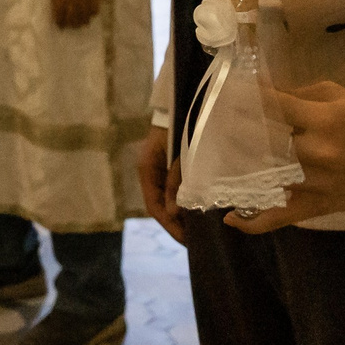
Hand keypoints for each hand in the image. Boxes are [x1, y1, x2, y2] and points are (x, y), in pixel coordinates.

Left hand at [50, 0, 103, 29]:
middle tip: (69, 27)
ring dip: (81, 23)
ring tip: (79, 24)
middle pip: (72, 19)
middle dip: (70, 25)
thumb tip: (55, 2)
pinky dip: (92, 15)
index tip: (59, 26)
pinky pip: (94, 11)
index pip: (59, 13)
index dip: (59, 21)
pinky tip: (90, 15)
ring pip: (84, 17)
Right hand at [136, 125, 186, 244]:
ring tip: (198, 231)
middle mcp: (150, 172)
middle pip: (160, 207)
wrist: (186, 101)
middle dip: (176, 226)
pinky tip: (197, 212)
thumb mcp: (181, 156)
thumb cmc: (183, 125)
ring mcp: (159, 170)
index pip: (154, 207)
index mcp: (147, 170)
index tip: (186, 241)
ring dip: (180, 216)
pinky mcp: (170, 166)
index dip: (170, 226)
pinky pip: (174, 191)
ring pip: (167, 200)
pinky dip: (184, 204)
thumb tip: (172, 213)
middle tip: (195, 242)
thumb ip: (176, 182)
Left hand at [225, 81, 344, 232]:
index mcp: (322, 120)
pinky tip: (232, 217)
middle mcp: (315, 153)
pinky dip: (254, 221)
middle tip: (214, 127)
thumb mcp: (339, 95)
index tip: (224, 97)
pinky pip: (280, 217)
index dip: (243, 101)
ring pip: (264, 178)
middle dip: (234, 133)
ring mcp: (315, 184)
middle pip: (261, 143)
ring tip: (216, 161)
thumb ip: (299, 94)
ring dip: (237, 170)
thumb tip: (262, 94)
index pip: (271, 108)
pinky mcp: (318, 207)